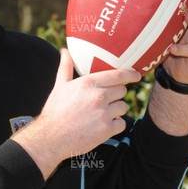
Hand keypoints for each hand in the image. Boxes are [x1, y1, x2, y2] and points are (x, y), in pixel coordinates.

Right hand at [12, 49, 139, 179]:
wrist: (51, 137)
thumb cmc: (55, 110)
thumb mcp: (59, 86)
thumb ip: (66, 67)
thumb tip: (64, 51)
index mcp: (88, 83)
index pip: (117, 75)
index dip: (130, 74)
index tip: (136, 75)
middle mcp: (98, 96)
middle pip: (122, 90)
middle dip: (116, 94)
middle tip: (105, 100)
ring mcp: (104, 113)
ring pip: (123, 107)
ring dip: (115, 110)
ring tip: (101, 114)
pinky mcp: (107, 130)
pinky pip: (122, 123)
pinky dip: (115, 125)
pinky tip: (102, 125)